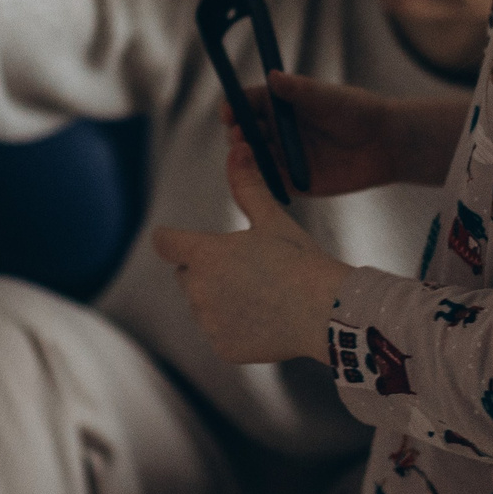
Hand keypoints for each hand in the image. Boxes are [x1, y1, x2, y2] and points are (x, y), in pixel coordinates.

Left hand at [151, 135, 350, 364]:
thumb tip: (237, 146)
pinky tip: (267, 318)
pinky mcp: (223, 347)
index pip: (165, 243)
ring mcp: (209, 322)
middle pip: (187, 275)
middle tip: (248, 268)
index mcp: (204, 254)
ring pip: (203, 305)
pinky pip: (220, 332)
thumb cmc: (300, 260)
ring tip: (263, 294)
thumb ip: (247, 186)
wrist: (327, 312)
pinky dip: (236, 327)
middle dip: (206, 270)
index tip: (178, 240)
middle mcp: (198, 290)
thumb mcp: (272, 220)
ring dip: (220, 299)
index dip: (172, 239)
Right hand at [228, 73, 464, 195]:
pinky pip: (272, 183)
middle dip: (238, 134)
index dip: (234, 107)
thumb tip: (273, 76)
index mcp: (280, 105)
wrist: (384, 144)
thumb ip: (298, 90)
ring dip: (246, 158)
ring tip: (248, 154)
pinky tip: (261, 178)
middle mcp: (278, 130)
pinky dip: (263, 181)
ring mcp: (285, 156)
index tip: (228, 111)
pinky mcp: (295, 181)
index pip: (247, 104)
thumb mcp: (326, 97)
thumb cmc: (356, 111)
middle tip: (240, 135)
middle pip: (244, 132)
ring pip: (254, 159)